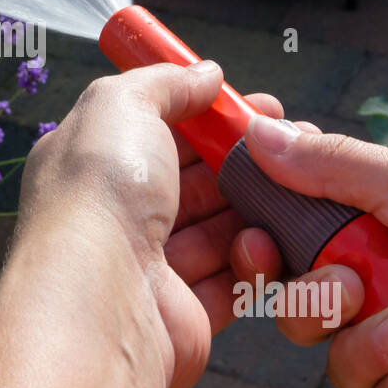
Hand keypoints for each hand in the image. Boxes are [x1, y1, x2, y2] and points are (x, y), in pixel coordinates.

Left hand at [13, 63, 307, 387]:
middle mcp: (113, 216)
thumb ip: (165, 83)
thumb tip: (205, 74)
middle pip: (192, 181)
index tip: (256, 106)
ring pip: (217, 231)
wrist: (99, 300)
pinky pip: (231, 281)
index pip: (155, 130)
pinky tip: (274, 239)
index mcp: (90, 165)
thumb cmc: (99, 194)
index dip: (207, 115)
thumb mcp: (122, 106)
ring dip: (257, 209)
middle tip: (295, 146)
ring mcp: (147, 269)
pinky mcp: (181, 314)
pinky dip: (256, 261)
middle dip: (243, 161)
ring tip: (298, 190)